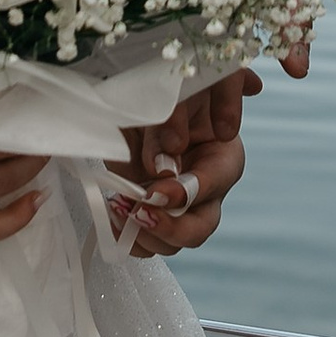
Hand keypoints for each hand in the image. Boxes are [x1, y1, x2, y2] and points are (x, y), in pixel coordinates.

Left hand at [112, 72, 256, 255]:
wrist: (146, 100)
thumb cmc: (172, 93)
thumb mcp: (175, 96)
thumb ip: (172, 120)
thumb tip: (164, 165)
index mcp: (224, 157)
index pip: (214, 183)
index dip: (186, 194)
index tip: (155, 191)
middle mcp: (206, 190)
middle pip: (200, 228)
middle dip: (170, 228)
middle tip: (140, 213)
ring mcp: (179, 208)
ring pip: (172, 242)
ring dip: (144, 234)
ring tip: (118, 208)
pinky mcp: (154, 215)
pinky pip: (145, 242)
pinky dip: (126, 236)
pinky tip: (111, 216)